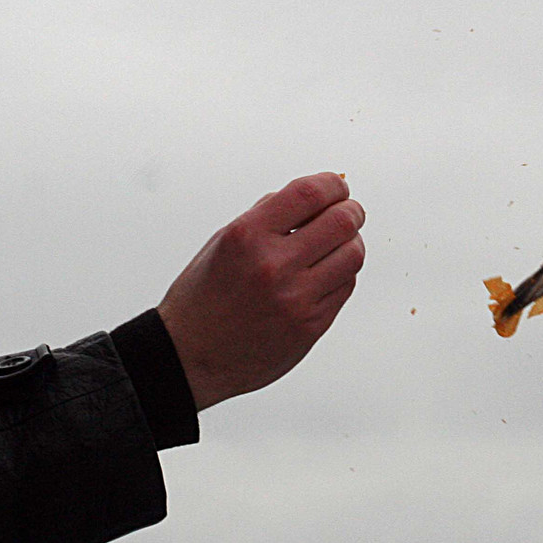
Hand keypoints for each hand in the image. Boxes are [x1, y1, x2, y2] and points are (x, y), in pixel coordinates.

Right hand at [156, 172, 364, 410]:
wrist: (190, 357)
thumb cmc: (202, 298)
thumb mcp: (224, 243)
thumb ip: (268, 216)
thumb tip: (313, 197)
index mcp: (247, 236)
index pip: (309, 193)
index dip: (332, 184)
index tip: (337, 186)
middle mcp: (273, 266)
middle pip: (341, 222)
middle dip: (351, 210)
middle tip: (348, 210)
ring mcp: (295, 300)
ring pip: (352, 256)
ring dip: (351, 242)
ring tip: (338, 242)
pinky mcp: (310, 327)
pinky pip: (345, 287)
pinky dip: (342, 273)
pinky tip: (327, 271)